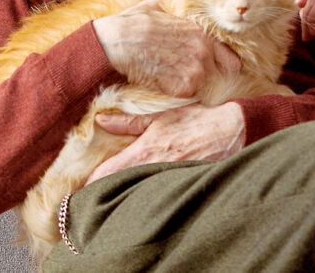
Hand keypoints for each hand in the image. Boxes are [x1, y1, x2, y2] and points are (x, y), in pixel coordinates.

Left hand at [86, 102, 245, 183]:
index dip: (90, 183)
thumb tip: (101, 120)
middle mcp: (154, 169)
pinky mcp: (181, 186)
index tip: (81, 187)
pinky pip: (156, 195)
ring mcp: (168, 180)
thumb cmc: (197, 120)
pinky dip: (146, 196)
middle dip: (104, 192)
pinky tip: (142, 196)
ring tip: (114, 197)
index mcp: (145, 151)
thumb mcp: (162, 116)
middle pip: (118, 189)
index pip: (107, 173)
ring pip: (136, 194)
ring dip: (124, 196)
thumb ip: (129, 122)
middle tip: (92, 197)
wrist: (233, 131)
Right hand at [92, 0, 240, 97]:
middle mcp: (204, 51)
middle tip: (187, 75)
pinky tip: (163, 84)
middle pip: (219, 74)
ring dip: (191, 85)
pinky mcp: (182, 87)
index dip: (223, 64)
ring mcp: (195, 70)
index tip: (214, 68)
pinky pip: (187, 95)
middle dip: (207, 76)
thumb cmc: (132, 24)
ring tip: (171, 78)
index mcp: (202, 33)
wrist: (117, 42)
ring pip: (203, 86)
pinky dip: (177, 93)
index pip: (231, 58)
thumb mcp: (154, 7)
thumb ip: (166, 3)